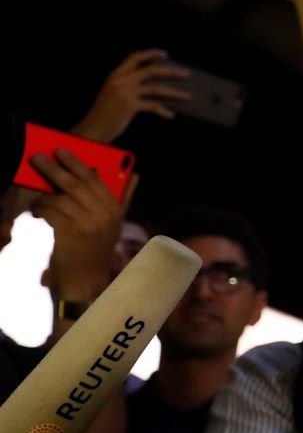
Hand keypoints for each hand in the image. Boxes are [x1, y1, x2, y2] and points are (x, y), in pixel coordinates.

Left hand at [31, 151, 136, 301]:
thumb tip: (137, 174)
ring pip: (61, 198)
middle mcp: (104, 216)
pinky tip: (36, 211)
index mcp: (115, 210)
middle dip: (55, 169)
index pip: (96, 180)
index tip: (63, 151)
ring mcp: (88, 225)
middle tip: (38, 157)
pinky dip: (40, 209)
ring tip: (35, 194)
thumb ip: (124, 199)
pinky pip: (51, 212)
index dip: (78, 163)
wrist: (86, 282)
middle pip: (76, 184)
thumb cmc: (95, 251)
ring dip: (44, 194)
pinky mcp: (70, 234)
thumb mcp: (114, 225)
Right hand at [73, 49, 190, 142]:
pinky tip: (170, 115)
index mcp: (115, 75)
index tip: (164, 54)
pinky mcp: (129, 105)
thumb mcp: (113, 93)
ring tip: (187, 96)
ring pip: (157, 88)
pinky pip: (153, 105)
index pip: (135, 57)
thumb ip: (128, 85)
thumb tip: (155, 85)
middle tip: (185, 73)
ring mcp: (125, 92)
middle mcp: (120, 80)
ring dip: (175, 92)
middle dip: (171, 71)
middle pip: (151, 70)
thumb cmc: (104, 114)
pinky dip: (163, 110)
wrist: (91, 129)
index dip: (151, 54)